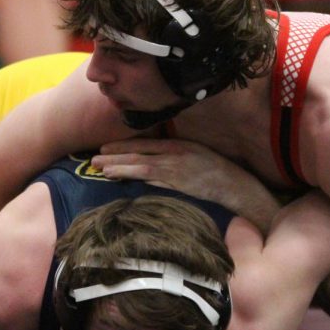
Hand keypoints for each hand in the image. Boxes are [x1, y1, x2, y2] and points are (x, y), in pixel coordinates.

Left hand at [92, 138, 280, 231]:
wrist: (236, 185)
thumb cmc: (215, 172)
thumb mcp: (193, 157)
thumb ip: (171, 160)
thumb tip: (147, 171)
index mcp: (177, 146)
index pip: (144, 144)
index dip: (122, 146)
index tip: (104, 147)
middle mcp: (175, 155)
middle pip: (139, 155)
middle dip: (115, 156)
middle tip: (93, 158)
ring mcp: (177, 170)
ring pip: (142, 167)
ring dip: (120, 168)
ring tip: (101, 169)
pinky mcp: (181, 184)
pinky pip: (156, 181)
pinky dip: (139, 179)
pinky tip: (124, 181)